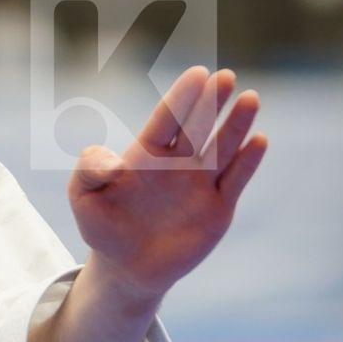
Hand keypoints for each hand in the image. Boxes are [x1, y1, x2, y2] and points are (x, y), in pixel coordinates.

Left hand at [66, 66, 267, 300]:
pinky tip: (258, 140)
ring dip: (237, 124)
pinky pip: (235, 179)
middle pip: (199, 125)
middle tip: (226, 77)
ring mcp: (200, 182)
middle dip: (212, 101)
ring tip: (250, 99)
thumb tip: (114, 162)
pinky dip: (247, 161)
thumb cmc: (102, 226)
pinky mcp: (218, 207)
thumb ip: (90, 170)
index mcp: (147, 152)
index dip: (182, 97)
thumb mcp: (83, 197)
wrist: (127, 267)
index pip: (168, 118)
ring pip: (223, 147)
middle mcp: (178, 161)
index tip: (198, 74)